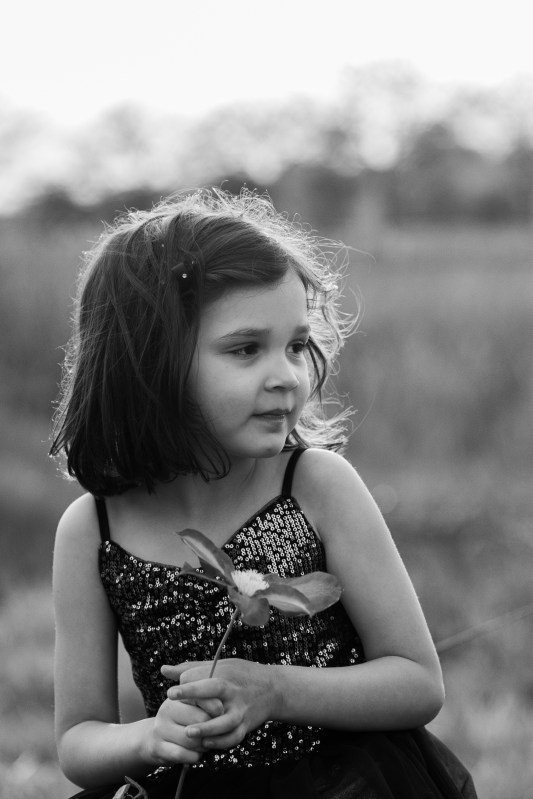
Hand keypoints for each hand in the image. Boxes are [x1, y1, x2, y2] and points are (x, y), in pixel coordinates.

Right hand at [145, 696, 221, 766]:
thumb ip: (206, 704)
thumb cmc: (181, 722)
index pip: (201, 697)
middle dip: (211, 730)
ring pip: (192, 739)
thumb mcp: (191, 708)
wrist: (153, 739)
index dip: (215, 707)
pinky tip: (195, 755)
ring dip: (204, 746)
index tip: (220, 713)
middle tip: (213, 734)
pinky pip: (182, 754)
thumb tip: (220, 708)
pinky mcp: (157, 747)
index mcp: (178, 696)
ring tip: (204, 744)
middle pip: (201, 719)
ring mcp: (160, 729)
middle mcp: (167, 709)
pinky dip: (194, 757)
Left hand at [161, 658, 276, 751]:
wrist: (274, 689)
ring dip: (207, 727)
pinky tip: (205, 745)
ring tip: (188, 732)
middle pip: (214, 690)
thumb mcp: (219, 665)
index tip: (172, 692)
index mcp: (225, 674)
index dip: (185, 685)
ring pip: (225, 721)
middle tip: (170, 700)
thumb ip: (191, 669)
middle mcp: (234, 691)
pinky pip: (233, 737)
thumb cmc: (241, 675)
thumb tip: (163, 670)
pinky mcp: (246, 726)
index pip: (201, 676)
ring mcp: (241, 710)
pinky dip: (220, 742)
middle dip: (193, 694)